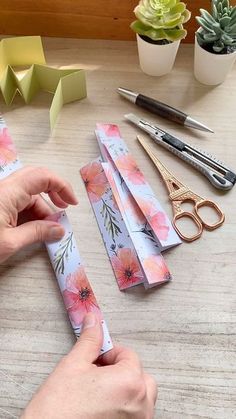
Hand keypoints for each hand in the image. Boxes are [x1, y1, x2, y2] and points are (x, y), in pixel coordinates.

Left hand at [0, 166, 77, 262]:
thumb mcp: (9, 242)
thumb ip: (37, 233)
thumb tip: (59, 230)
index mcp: (8, 193)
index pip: (42, 177)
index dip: (61, 186)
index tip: (71, 203)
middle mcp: (4, 189)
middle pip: (35, 181)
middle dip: (53, 193)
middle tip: (64, 209)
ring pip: (26, 193)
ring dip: (41, 208)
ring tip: (49, 228)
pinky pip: (17, 202)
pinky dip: (29, 213)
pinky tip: (34, 228)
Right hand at [21, 313, 156, 418]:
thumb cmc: (58, 409)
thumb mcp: (73, 366)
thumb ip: (89, 341)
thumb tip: (93, 321)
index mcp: (129, 382)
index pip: (128, 355)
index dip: (109, 353)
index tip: (94, 359)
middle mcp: (140, 404)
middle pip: (139, 375)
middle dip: (120, 370)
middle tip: (96, 374)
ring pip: (141, 396)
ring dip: (125, 389)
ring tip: (99, 392)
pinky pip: (136, 414)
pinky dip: (125, 406)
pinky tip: (102, 407)